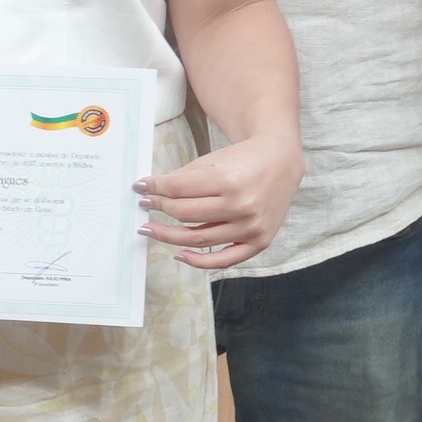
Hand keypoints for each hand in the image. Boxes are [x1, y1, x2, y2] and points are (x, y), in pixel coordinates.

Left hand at [138, 131, 301, 271]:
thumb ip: (181, 178)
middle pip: (184, 214)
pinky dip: (198, 261)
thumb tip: (148, 190)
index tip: (141, 187)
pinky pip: (224, 260)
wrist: (280, 163)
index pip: (177, 189)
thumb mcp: (211, 161)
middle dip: (158, 208)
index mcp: (228, 180)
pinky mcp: (259, 242)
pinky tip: (179, 254)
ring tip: (150, 229)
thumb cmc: (243, 160)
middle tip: (145, 205)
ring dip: (167, 235)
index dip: (154, 188)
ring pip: (197, 238)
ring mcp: (251, 227)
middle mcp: (241, 205)